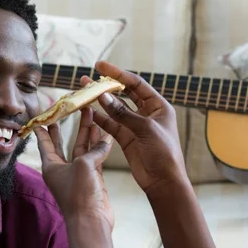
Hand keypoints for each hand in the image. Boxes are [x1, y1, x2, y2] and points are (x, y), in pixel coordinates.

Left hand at [34, 108, 114, 228]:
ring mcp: (78, 173)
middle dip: (69, 126)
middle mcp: (63, 168)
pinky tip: (105, 134)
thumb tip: (105, 139)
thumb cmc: (80, 195)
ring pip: (81, 148)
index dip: (43, 129)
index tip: (40, 117)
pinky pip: (95, 158)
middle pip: (64, 143)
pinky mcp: (93, 179)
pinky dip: (100, 146)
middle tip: (71, 109)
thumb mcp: (84, 166)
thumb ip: (94, 150)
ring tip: (90, 114)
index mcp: (51, 166)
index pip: (44, 143)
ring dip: (86, 133)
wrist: (91, 221)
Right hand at [82, 61, 188, 196]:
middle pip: (124, 94)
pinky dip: (100, 118)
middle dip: (107, 86)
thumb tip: (103, 96)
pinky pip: (111, 124)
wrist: (163, 181)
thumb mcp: (145, 129)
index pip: (136, 84)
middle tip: (89, 78)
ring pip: (115, 109)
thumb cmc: (163, 153)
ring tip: (83, 90)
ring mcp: (135, 126)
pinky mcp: (126, 138)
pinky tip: (87, 111)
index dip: (118, 74)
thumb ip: (123, 113)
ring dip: (100, 101)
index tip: (100, 66)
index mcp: (158, 106)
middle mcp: (147, 113)